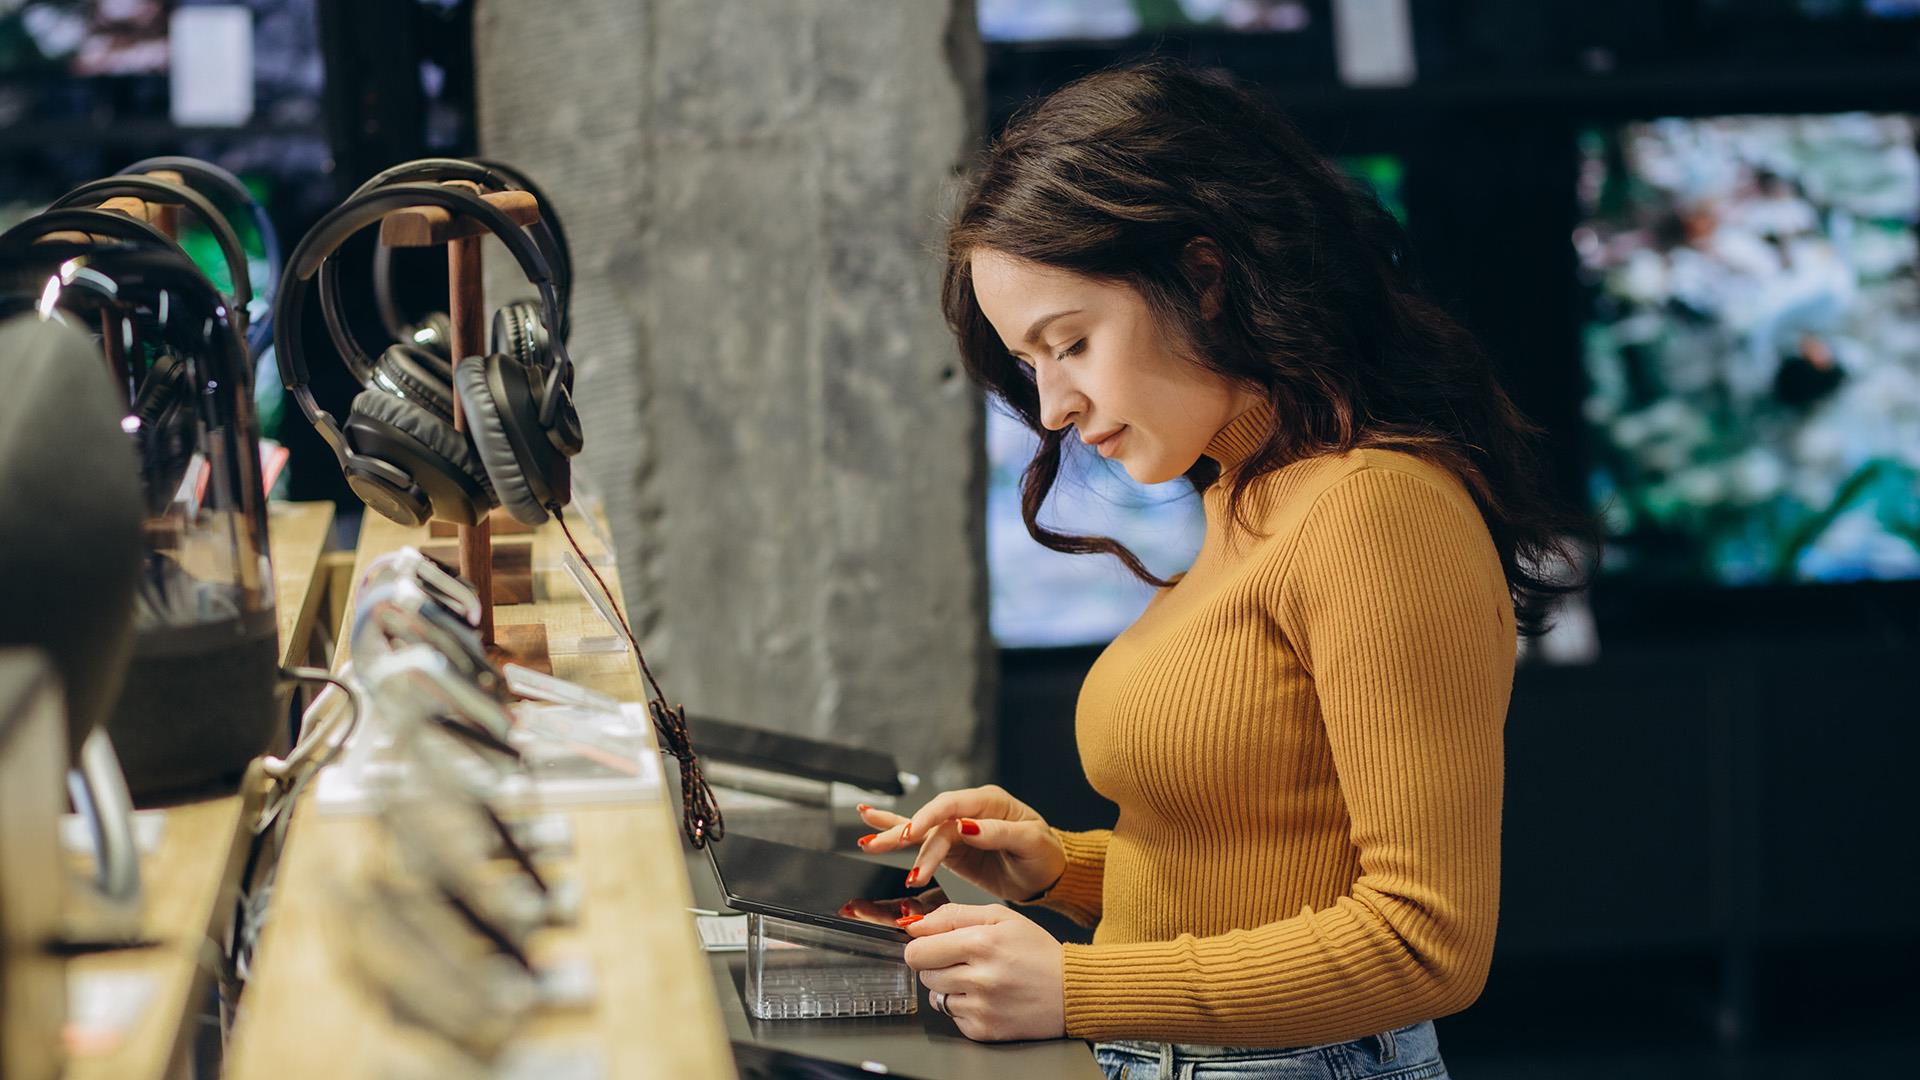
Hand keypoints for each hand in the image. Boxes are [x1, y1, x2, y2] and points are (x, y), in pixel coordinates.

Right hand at [854, 785, 1064, 902]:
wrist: (1047, 875)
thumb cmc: (1044, 855)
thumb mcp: (1030, 842)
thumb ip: (998, 832)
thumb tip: (967, 827)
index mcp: (990, 802)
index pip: (952, 805)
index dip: (931, 817)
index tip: (915, 834)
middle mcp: (969, 811)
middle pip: (931, 818)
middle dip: (907, 832)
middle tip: (884, 846)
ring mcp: (958, 828)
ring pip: (921, 831)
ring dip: (894, 838)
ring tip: (868, 843)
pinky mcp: (951, 847)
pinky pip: (921, 840)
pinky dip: (897, 832)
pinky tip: (871, 825)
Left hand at [902, 903, 1064, 1041]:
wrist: (1071, 991)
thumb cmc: (1038, 952)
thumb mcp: (1001, 917)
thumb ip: (954, 915)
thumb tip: (916, 925)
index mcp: (981, 943)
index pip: (917, 951)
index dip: (922, 946)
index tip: (933, 946)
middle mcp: (980, 978)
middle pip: (924, 974)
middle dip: (938, 965)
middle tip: (965, 961)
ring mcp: (981, 1007)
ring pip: (936, 997)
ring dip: (951, 987)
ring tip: (980, 980)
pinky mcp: (984, 1030)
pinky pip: (953, 1017)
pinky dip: (965, 1008)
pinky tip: (988, 998)